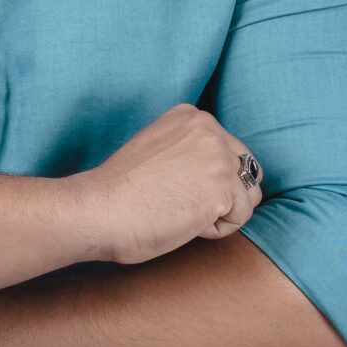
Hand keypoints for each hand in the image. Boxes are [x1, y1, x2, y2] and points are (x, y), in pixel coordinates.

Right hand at [75, 104, 262, 264]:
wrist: (98, 210)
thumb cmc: (120, 193)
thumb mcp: (159, 151)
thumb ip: (190, 150)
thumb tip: (220, 175)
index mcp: (191, 115)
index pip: (229, 152)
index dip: (205, 181)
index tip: (169, 186)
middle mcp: (209, 127)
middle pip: (247, 172)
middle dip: (222, 195)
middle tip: (178, 201)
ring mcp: (218, 156)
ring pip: (248, 197)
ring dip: (220, 213)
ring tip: (181, 210)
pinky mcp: (223, 187)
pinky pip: (240, 218)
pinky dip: (215, 230)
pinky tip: (183, 221)